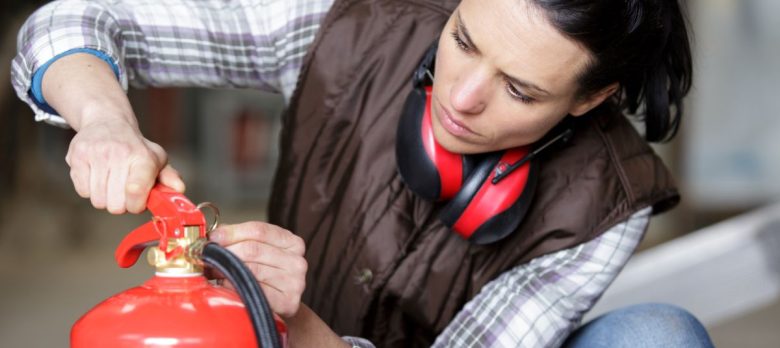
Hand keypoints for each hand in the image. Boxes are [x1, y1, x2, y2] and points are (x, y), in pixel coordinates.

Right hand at [65, 117, 184, 213]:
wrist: (107, 121)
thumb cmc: (135, 147)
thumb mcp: (157, 159)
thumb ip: (169, 177)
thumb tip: (179, 190)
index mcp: (143, 157)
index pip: (135, 191)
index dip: (136, 205)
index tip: (138, 201)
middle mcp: (119, 154)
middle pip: (115, 204)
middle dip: (121, 204)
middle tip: (124, 191)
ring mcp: (96, 154)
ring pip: (98, 200)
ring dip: (105, 198)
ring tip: (111, 183)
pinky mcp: (76, 156)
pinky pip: (82, 191)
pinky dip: (89, 190)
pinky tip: (97, 177)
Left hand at [208, 221, 306, 317]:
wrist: (281, 305)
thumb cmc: (267, 276)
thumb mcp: (260, 251)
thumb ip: (240, 238)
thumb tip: (216, 233)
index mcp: (292, 242)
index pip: (259, 230)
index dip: (232, 232)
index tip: (214, 237)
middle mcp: (297, 261)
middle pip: (253, 249)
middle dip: (226, 252)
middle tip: (208, 257)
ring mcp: (295, 282)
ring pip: (251, 270)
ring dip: (227, 270)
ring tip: (215, 272)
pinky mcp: (288, 301)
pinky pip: (254, 291)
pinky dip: (236, 287)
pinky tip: (228, 285)